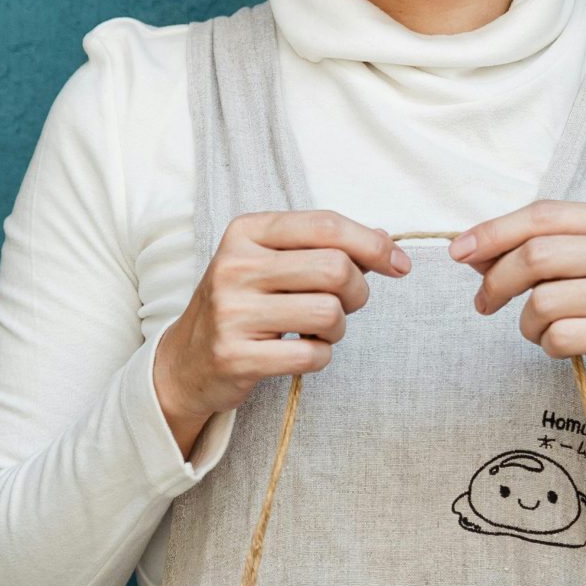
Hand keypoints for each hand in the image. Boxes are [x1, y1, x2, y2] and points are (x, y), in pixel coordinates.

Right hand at [154, 210, 409, 455]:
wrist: (187, 360)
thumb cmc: (244, 304)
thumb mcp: (271, 261)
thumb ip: (324, 246)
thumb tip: (387, 243)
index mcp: (246, 232)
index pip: (326, 225)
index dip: (374, 244)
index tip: (398, 264)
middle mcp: (235, 266)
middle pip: (335, 268)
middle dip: (358, 291)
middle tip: (347, 304)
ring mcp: (232, 312)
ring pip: (328, 313)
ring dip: (338, 328)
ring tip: (317, 330)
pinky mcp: (236, 356)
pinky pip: (312, 355)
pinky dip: (320, 356)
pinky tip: (299, 352)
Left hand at [452, 200, 585, 427]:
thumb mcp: (576, 267)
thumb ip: (531, 250)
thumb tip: (470, 250)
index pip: (544, 215)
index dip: (495, 232)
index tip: (458, 251)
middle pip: (538, 255)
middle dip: (498, 281)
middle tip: (484, 302)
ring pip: (544, 301)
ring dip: (527, 323)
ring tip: (542, 329)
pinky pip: (559, 336)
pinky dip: (547, 345)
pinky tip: (565, 346)